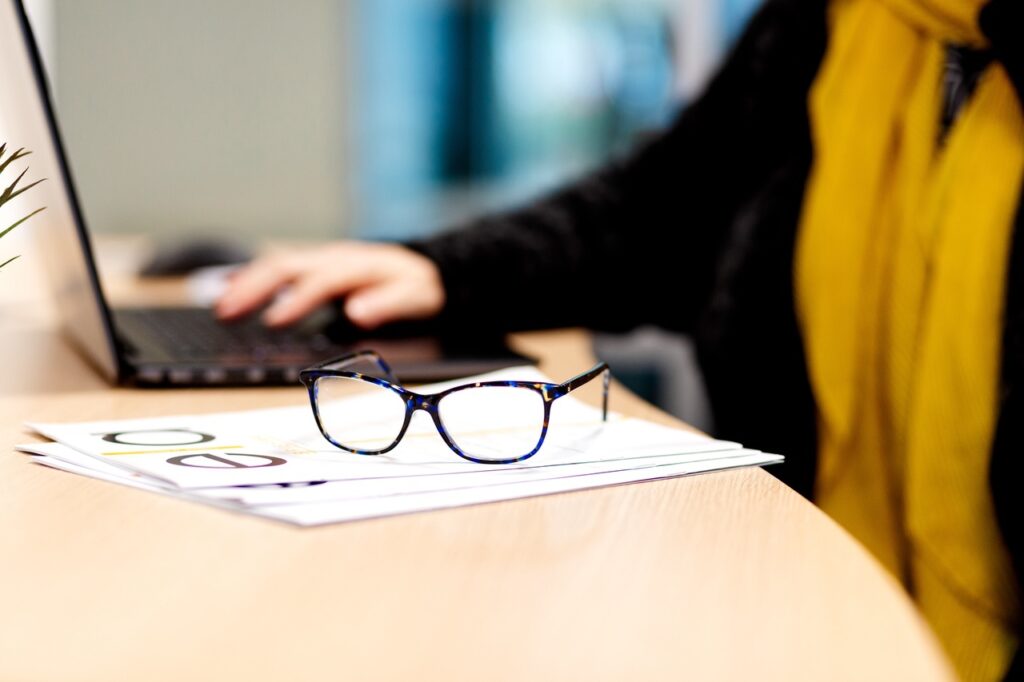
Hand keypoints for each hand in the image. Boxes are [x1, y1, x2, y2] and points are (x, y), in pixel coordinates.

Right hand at [215, 241, 444, 328]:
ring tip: (220, 306)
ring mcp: (322, 258)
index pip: (321, 281)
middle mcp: (334, 257)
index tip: (274, 322)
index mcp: (358, 266)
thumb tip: (358, 312)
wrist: (424, 265)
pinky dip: (252, 275)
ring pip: (276, 263)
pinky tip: (229, 286)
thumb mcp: (416, 296)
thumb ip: (389, 304)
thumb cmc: (419, 285)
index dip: (297, 300)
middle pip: (287, 265)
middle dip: (255, 288)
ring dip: (247, 283)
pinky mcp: (315, 265)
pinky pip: (279, 265)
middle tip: (226, 313)